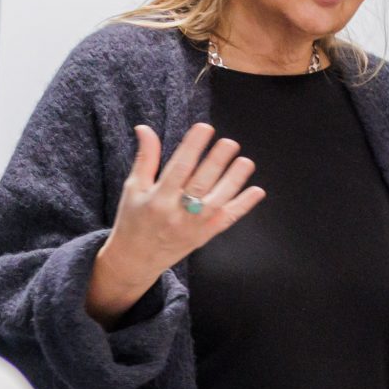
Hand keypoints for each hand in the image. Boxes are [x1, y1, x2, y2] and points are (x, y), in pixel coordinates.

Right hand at [85, 123, 265, 321]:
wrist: (135, 260)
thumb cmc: (133, 220)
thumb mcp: (133, 188)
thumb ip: (145, 158)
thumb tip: (145, 128)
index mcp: (157, 199)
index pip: (179, 168)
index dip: (193, 146)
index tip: (204, 128)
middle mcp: (176, 213)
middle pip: (201, 183)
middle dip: (217, 161)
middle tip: (230, 143)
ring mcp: (193, 226)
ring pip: (219, 200)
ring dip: (234, 180)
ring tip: (245, 161)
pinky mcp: (205, 236)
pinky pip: (227, 220)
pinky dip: (243, 205)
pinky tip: (256, 191)